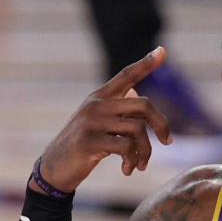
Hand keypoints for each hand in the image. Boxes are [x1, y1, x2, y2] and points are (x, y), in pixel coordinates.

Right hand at [37, 47, 173, 192]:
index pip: (126, 75)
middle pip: (143, 104)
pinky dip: (133, 160)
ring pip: (138, 129)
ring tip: (139, 164)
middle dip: (161, 124)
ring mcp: (92, 121)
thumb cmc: (82, 146)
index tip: (162, 50)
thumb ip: (117, 109)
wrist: (54, 168)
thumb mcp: (98, 123)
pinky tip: (127, 169)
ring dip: (146, 151)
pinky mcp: (89, 141)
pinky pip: (126, 147)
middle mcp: (96, 104)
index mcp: (100, 97)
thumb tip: (135, 92)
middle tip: (167, 142)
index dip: (145, 63)